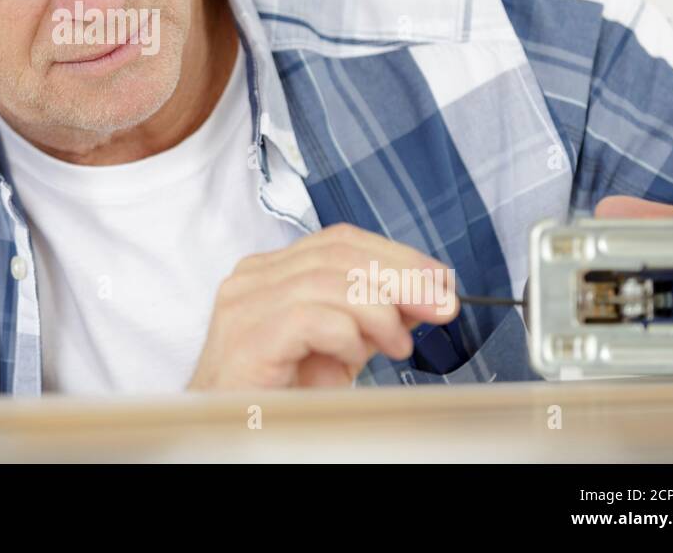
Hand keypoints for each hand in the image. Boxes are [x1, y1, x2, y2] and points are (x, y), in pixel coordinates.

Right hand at [186, 224, 458, 390]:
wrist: (232, 430)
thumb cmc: (277, 394)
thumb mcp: (337, 347)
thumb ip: (371, 317)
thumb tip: (423, 298)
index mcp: (270, 271)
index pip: (338, 240)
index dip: (396, 255)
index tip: (439, 279)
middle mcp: (252, 278)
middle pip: (337, 253)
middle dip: (401, 277)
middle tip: (439, 305)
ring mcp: (244, 305)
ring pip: (327, 280)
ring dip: (379, 312)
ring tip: (398, 346)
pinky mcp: (246, 337)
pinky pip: (310, 318)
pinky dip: (346, 335)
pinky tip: (355, 359)